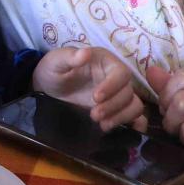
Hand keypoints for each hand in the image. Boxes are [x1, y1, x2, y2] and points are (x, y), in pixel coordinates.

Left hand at [32, 47, 147, 132]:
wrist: (47, 90)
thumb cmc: (53, 70)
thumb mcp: (56, 61)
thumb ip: (70, 57)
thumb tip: (85, 53)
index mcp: (106, 62)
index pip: (121, 73)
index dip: (113, 86)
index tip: (95, 98)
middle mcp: (116, 79)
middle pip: (129, 92)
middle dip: (113, 106)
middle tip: (93, 115)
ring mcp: (117, 96)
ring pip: (134, 106)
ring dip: (121, 117)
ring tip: (102, 125)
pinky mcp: (116, 112)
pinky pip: (136, 119)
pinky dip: (135, 126)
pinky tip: (121, 132)